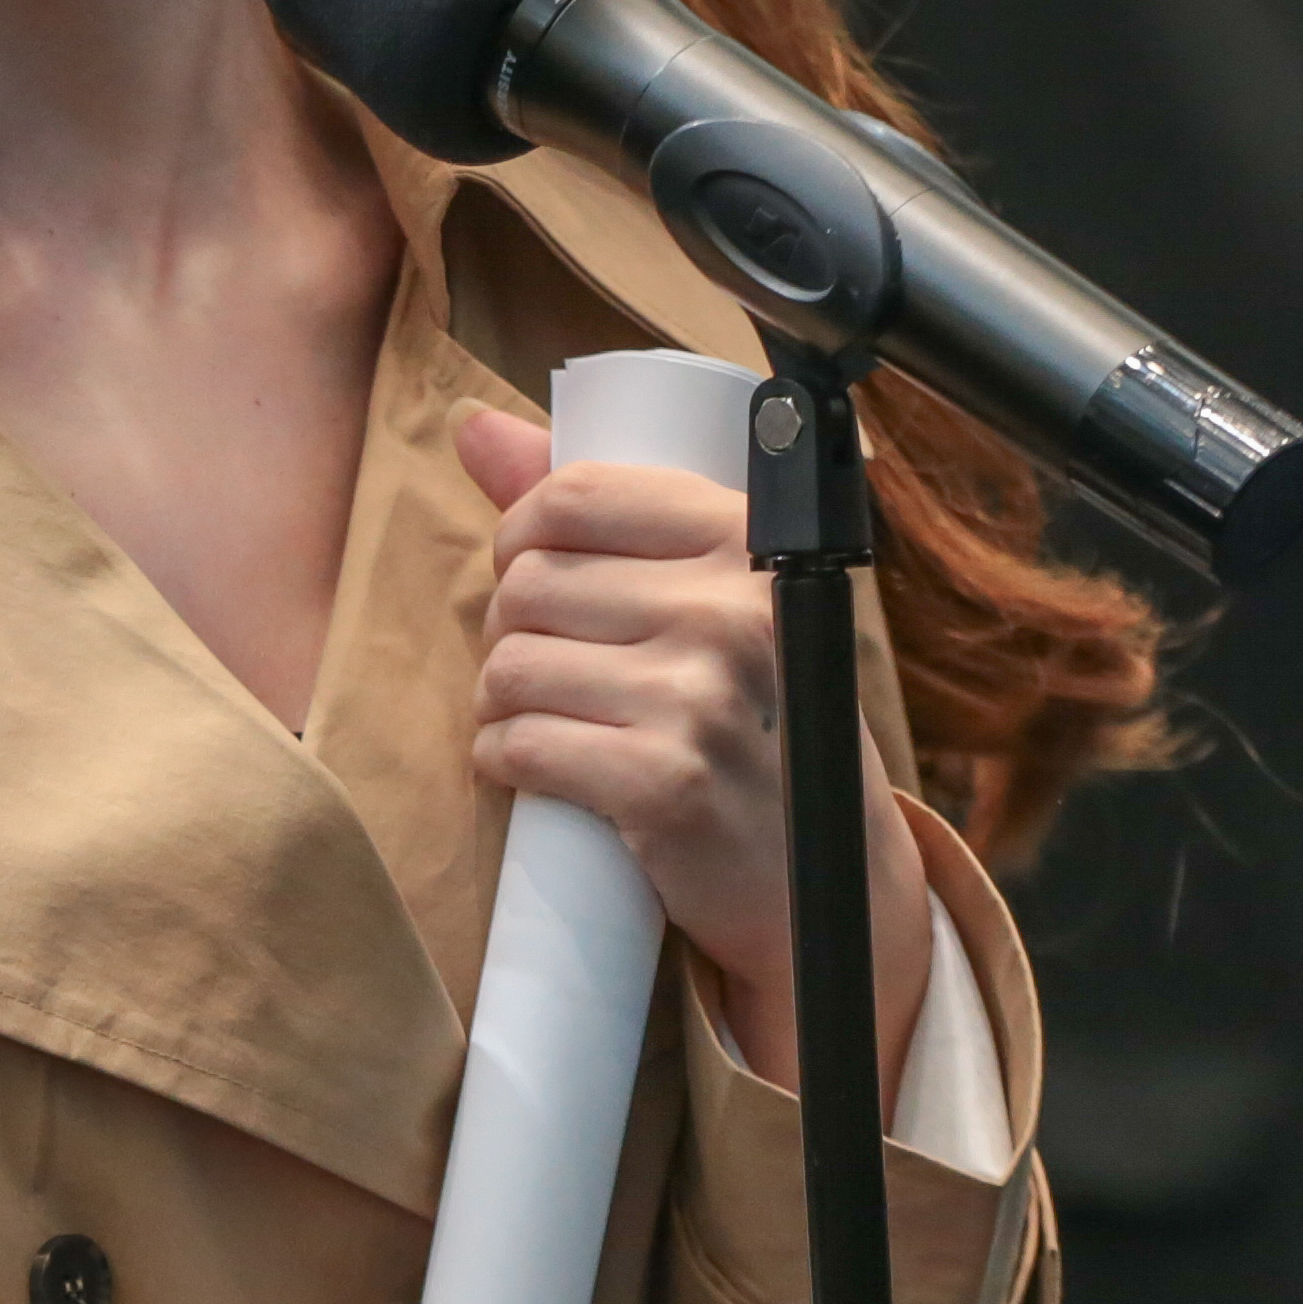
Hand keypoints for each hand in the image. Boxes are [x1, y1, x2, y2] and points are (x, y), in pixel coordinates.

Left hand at [452, 407, 928, 1099]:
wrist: (826, 875)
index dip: (522, 530)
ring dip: (500, 700)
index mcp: (749, 539)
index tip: (530, 566)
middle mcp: (732, 609)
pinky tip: (535, 767)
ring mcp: (699, 698)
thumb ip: (597, 506)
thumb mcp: (707, 594)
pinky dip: (504, 759)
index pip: (576, 495)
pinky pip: (519, 745)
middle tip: (549, 663)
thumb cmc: (751, 715)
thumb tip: (476, 427)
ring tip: (543, 717)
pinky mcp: (662, 783)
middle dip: (510, 627)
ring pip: (509, 665)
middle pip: (530, 582)